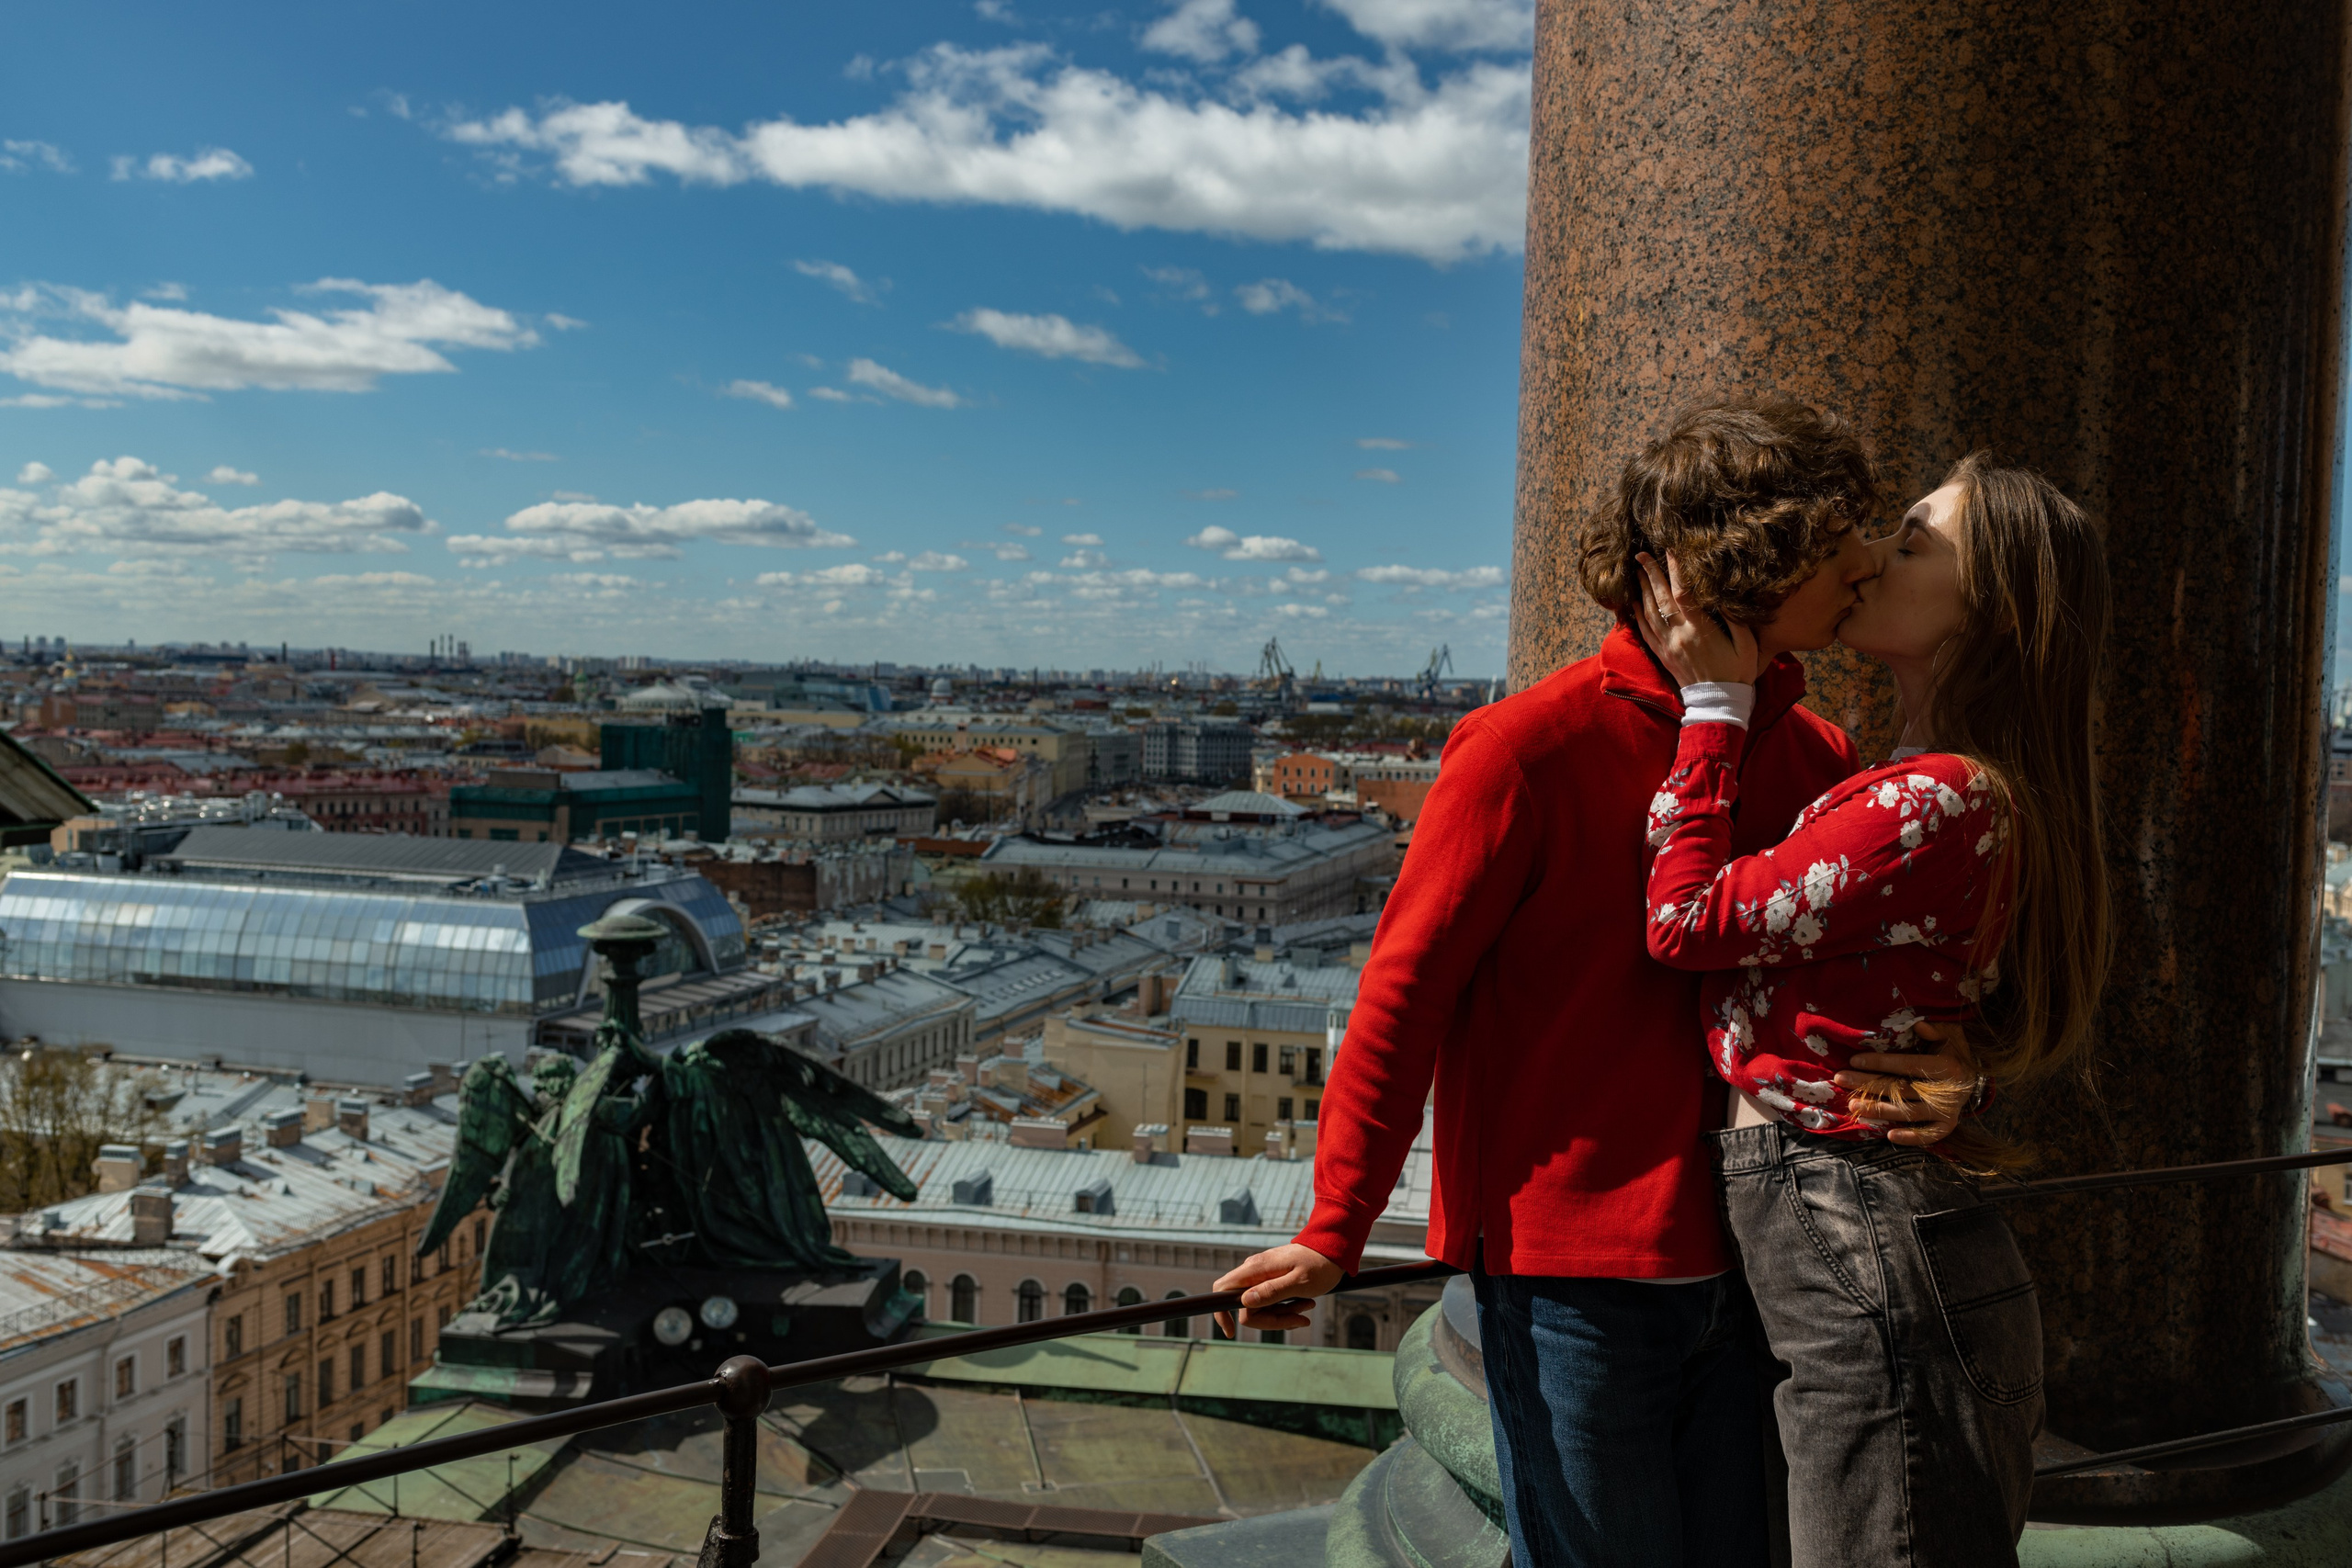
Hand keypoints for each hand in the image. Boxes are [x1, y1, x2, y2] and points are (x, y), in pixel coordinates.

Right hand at [1211, 1243, 1342, 1336]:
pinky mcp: (1272, 1279)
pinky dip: (1286, 1308)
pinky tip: (1304, 1305)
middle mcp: (1254, 1271)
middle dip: (1271, 1319)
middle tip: (1299, 1318)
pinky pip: (1271, 1301)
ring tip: (1308, 1307)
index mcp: (1256, 1269)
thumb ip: (1271, 1291)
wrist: (1333, 1249)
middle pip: (1247, 1307)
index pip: (1222, 1289)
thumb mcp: (1299, 1282)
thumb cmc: (1319, 1265)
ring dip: (1283, 1314)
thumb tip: (1244, 1302)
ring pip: (1261, 1306)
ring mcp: (1262, 1275)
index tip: (1231, 1332)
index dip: (1221, 1312)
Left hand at [1634, 551, 1760, 686]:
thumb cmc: (1737, 673)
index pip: (1683, 592)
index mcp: (1700, 630)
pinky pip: (1645, 632)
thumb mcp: (1747, 645)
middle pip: (1660, 598)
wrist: (1718, 704)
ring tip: (1636, 572)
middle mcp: (1679, 635)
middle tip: (1640, 554)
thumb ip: (1735, 620)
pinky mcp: (1662, 656)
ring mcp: (1667, 646)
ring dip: (1642, 590)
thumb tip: (1722, 596)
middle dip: (1650, 574)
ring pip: (1648, 613)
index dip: (1675, 570)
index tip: (1670, 551)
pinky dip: (1636, 615)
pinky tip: (1633, 602)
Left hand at [1835, 1019, 1977, 1146]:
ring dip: (1880, 1110)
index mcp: (1945, 1067)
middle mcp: (1946, 1091)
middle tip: (1841, 1079)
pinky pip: (1930, 1134)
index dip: (1880, 1063)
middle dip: (1869, 1084)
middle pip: (1901, 1089)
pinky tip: (1889, 1135)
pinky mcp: (1948, 1124)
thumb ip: (1934, 1030)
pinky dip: (1911, 1137)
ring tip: (1853, 1106)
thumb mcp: (1950, 1035)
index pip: (1907, 1065)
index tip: (1854, 1060)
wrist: (1976, 1076)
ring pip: (1909, 1112)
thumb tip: (1918, 1025)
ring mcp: (1948, 1110)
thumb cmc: (1955, 1051)